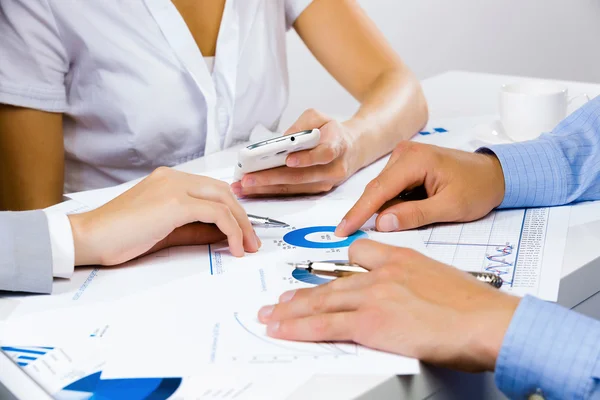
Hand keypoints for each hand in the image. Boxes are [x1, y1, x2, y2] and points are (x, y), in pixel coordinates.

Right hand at [68, 167, 260, 265]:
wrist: (88, 238)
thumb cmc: (120, 237)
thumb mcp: (166, 231)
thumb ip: (195, 229)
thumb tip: (224, 234)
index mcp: (170, 180)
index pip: (212, 190)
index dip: (233, 211)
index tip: (244, 232)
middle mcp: (174, 178)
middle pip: (223, 192)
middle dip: (243, 217)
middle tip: (252, 241)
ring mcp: (174, 187)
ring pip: (224, 200)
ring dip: (241, 225)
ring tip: (247, 247)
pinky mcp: (175, 203)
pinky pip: (216, 213)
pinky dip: (231, 230)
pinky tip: (234, 247)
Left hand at [231, 109, 361, 196]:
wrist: (352, 149)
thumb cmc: (331, 131)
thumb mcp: (320, 117)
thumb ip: (302, 124)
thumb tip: (281, 141)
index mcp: (338, 146)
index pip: (324, 154)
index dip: (307, 158)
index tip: (289, 159)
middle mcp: (333, 169)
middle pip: (301, 177)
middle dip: (271, 178)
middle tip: (247, 178)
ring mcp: (325, 183)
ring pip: (293, 188)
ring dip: (266, 189)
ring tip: (243, 187)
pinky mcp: (316, 192)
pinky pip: (292, 193)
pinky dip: (270, 192)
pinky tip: (252, 191)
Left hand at [258, 240, 518, 371]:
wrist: (487, 320)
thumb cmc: (475, 306)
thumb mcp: (441, 279)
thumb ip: (416, 282)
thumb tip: (410, 298)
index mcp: (400, 257)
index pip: (359, 253)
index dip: (339, 266)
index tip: (326, 275)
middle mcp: (382, 272)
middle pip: (332, 282)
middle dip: (302, 293)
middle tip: (282, 300)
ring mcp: (374, 296)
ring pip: (322, 301)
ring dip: (292, 310)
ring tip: (272, 315)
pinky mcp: (371, 322)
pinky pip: (325, 324)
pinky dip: (299, 327)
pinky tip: (284, 330)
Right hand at [336, 142, 505, 235]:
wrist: (496, 173)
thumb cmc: (478, 187)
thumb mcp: (450, 207)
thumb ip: (415, 215)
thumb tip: (382, 223)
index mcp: (415, 160)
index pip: (378, 190)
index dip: (358, 213)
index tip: (342, 230)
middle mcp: (404, 153)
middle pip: (377, 190)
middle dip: (369, 214)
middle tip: (357, 235)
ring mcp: (404, 157)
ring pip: (382, 191)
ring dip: (385, 209)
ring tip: (409, 219)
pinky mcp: (406, 165)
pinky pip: (391, 188)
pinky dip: (392, 204)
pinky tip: (404, 212)